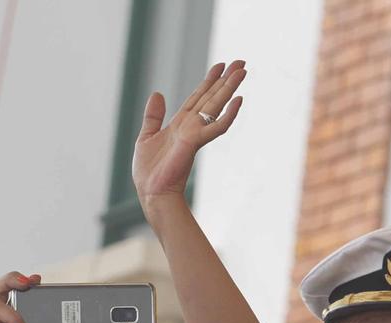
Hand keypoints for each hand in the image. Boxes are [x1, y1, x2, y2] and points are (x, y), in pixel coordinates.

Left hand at [131, 60, 244, 203]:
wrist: (151, 192)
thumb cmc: (150, 172)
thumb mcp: (147, 137)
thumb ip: (153, 116)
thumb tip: (157, 93)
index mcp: (180, 123)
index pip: (198, 97)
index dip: (209, 81)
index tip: (220, 66)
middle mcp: (191, 125)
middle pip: (211, 97)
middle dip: (226, 79)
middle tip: (241, 62)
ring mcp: (195, 133)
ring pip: (216, 105)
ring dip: (230, 88)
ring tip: (243, 71)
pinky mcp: (195, 142)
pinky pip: (216, 127)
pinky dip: (228, 114)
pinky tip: (238, 101)